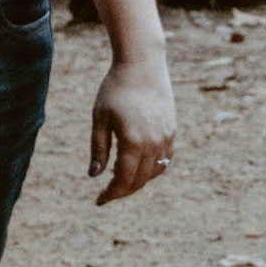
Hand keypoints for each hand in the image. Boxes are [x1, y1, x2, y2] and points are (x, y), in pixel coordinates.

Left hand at [90, 53, 176, 202]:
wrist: (142, 65)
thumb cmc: (115, 89)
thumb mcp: (100, 118)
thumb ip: (98, 149)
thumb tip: (94, 176)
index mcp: (133, 142)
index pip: (124, 180)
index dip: (111, 194)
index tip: (99, 201)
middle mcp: (153, 144)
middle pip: (140, 180)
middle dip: (123, 191)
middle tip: (107, 194)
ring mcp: (165, 138)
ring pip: (154, 172)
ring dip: (138, 181)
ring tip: (120, 180)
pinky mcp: (172, 131)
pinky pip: (165, 160)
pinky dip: (152, 169)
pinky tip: (139, 167)